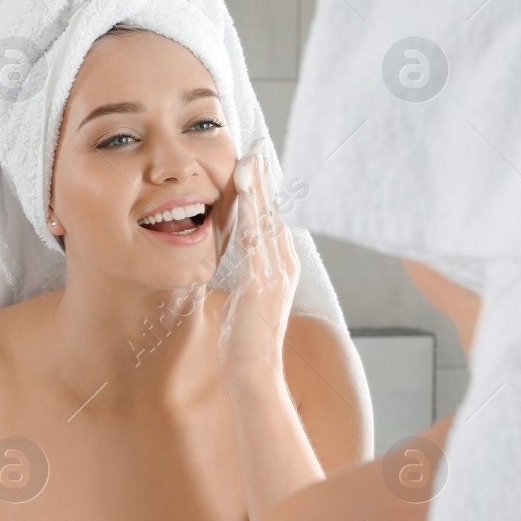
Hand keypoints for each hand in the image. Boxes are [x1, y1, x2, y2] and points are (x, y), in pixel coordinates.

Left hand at [216, 152, 298, 387]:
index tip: (258, 164)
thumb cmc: (244, 341)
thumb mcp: (243, 300)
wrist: (254, 373)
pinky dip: (251, 213)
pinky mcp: (263, 282)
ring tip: (252, 158)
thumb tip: (235, 264)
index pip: (274, 220)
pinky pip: (257, 239)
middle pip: (276, 213)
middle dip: (266, 179)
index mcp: (281, 268)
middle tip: (258, 147)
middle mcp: (285, 266)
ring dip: (259, 187)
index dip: (266, 191)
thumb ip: (244, 277)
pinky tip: (244, 192)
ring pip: (268, 220)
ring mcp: (276, 274)